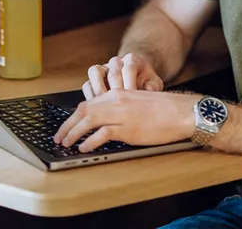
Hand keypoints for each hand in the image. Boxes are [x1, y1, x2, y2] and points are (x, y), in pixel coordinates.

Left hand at [53, 90, 198, 152]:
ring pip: (89, 120)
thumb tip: (103, 123)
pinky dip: (90, 141)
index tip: (65, 127)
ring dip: (74, 133)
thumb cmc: (164, 110)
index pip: (88, 103)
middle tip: (59, 137)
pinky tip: (85, 148)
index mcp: (119, 93)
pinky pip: (103, 133)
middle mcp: (117, 101)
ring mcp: (122, 114)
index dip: (73, 116)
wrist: (182, 111)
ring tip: (67, 143)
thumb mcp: (137, 104)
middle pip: (83, 111)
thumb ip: (120, 109)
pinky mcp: (129, 128)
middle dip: (67, 125)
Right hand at [82, 53, 163, 100]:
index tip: (133, 99)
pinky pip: (87, 85)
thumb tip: (149, 89)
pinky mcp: (93, 80)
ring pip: (95, 73)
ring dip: (100, 92)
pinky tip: (98, 110)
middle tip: (120, 106)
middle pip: (112, 72)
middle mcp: (116, 61)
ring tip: (106, 107)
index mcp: (132, 59)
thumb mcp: (154, 83)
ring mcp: (103, 69)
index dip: (130, 85)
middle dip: (116, 91)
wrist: (136, 78)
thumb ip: (154, 86)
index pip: (129, 68)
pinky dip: (91, 97)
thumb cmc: (145, 82)